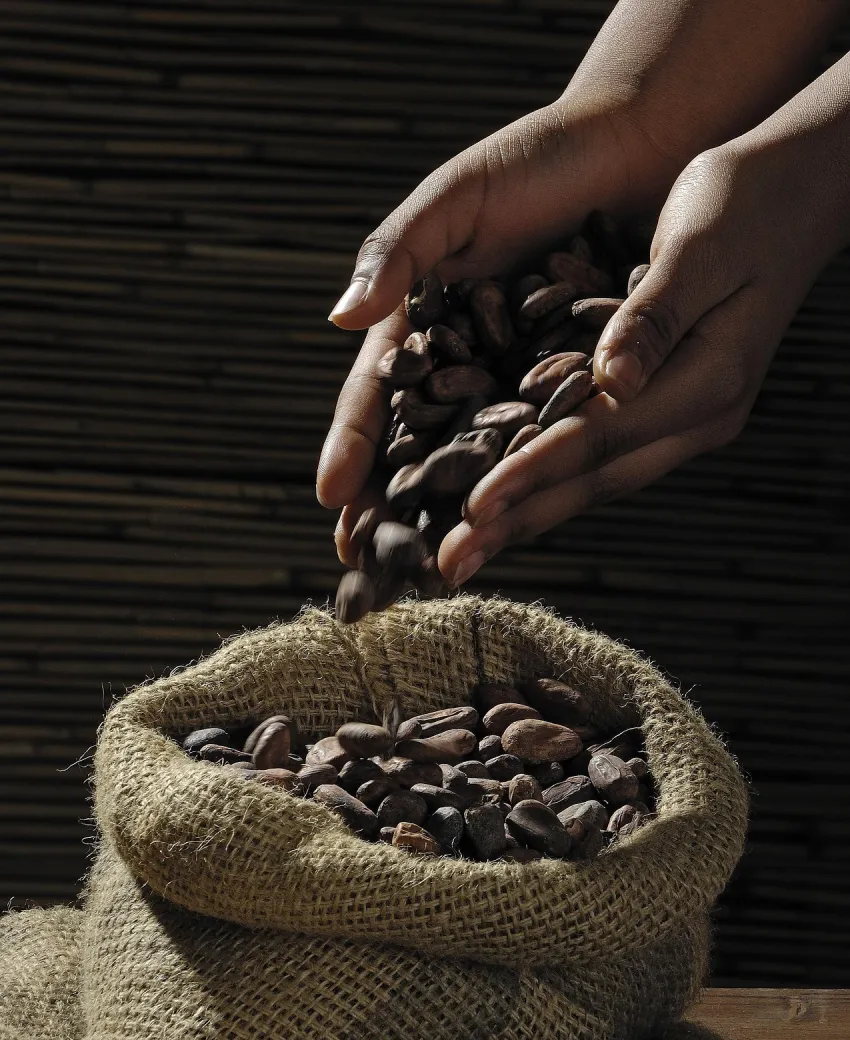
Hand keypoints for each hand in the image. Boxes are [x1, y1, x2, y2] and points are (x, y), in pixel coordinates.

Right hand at [316, 99, 674, 565]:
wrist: (635, 152)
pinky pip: (545, 448)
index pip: (373, 397)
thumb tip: (342, 319)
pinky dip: (525, 490)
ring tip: (431, 566)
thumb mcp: (454, 200)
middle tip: (364, 562)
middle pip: (415, 447)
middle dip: (388, 505)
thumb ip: (397, 254)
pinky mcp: (574, 394)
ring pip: (476, 463)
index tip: (332, 498)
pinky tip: (509, 530)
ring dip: (452, 515)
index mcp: (419, 326)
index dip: (351, 446)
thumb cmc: (536, 163)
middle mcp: (462, 367)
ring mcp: (516, 387)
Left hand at [447, 101, 847, 583]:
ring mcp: (682, 417)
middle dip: (516, 524)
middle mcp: (697, 415)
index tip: (472, 510)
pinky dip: (541, 476)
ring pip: (591, 478)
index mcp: (710, 381)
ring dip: (523, 514)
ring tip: (458, 550)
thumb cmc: (750, 199)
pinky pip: (594, 453)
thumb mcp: (700, 244)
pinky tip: (497, 496)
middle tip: (448, 566)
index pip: (603, 438)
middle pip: (592, 481)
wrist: (799, 189)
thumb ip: (652, 316)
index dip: (533, 473)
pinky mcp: (662, 404)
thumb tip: (609, 378)